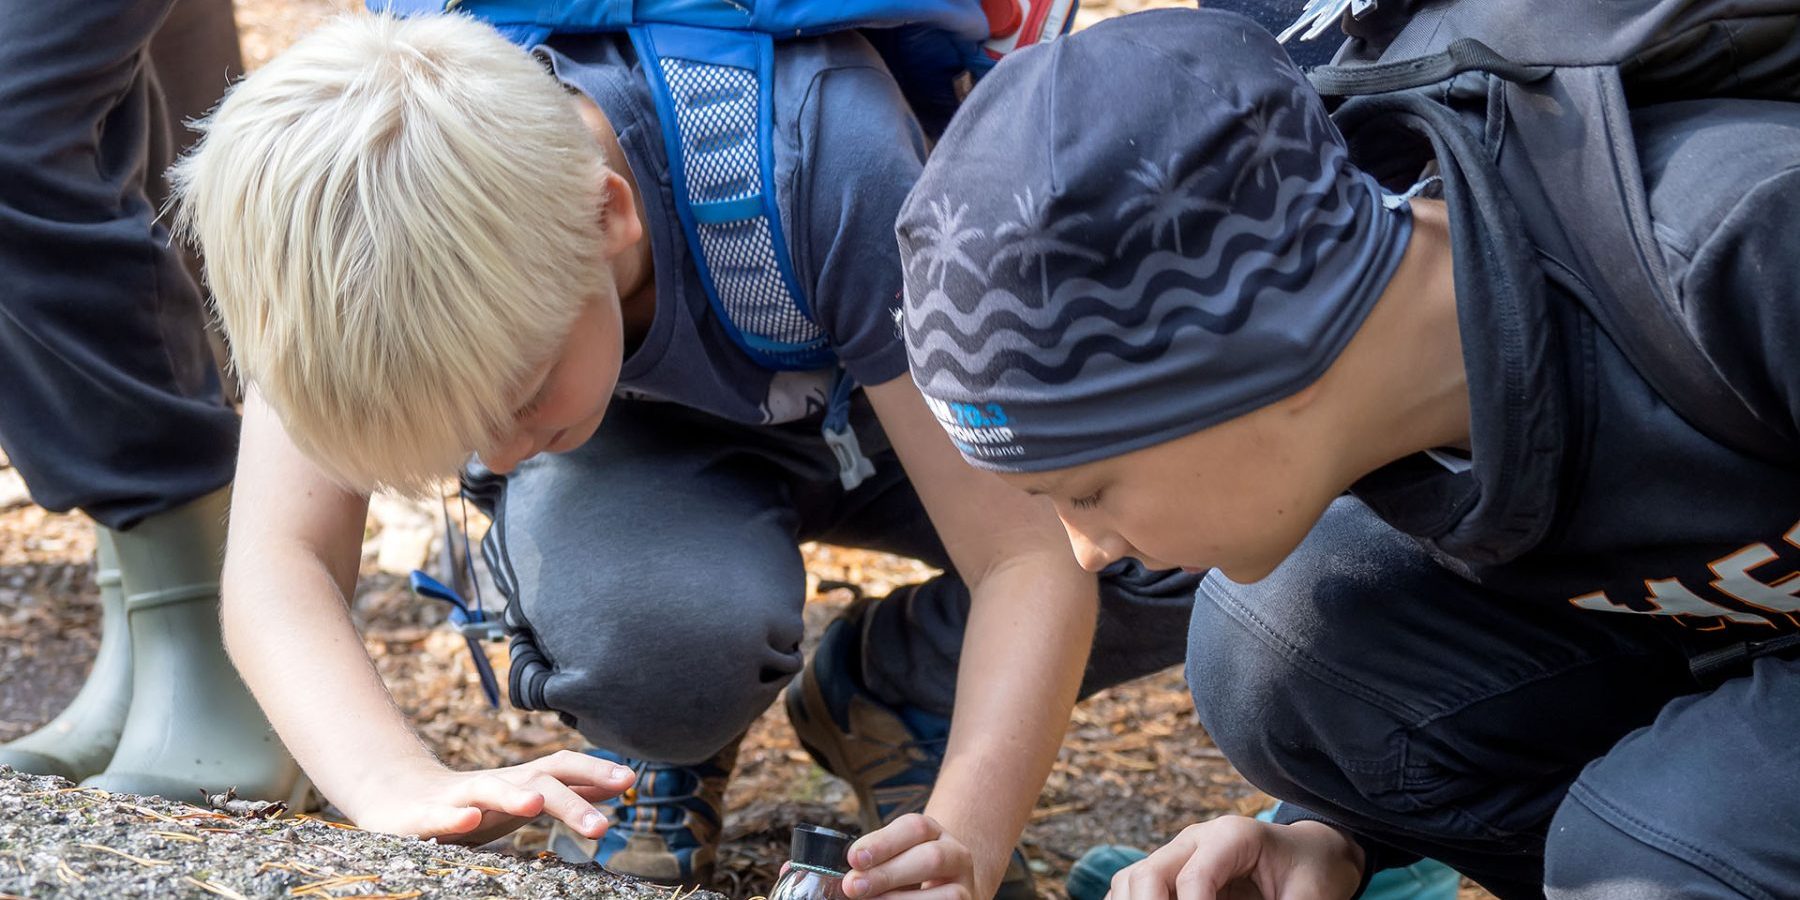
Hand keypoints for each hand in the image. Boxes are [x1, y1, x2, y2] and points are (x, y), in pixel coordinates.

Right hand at [345, 750, 637, 845]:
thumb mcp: (525, 799)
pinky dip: (453, 817)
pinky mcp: (421, 817)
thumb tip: (621, 784)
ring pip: (489, 791)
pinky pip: (438, 816)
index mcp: (520, 783)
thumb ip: (571, 792)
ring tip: (537, 805)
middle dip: (570, 799)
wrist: (395, 797)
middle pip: (536, 781)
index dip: (594, 771)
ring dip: (514, 796)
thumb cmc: (473, 803)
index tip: (630, 779)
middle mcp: (494, 784)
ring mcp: (458, 798)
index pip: (562, 769)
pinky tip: (468, 820)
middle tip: (603, 825)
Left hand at [843, 814, 979, 899]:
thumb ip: (874, 863)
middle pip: (930, 858)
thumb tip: (847, 878)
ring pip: (945, 895)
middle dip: (888, 874)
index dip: (883, 842)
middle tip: (853, 886)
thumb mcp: (895, 858)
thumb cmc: (908, 874)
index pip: (915, 827)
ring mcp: (965, 886)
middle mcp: (956, 855)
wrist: (943, 891)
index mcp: (934, 833)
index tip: (854, 858)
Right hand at [1108, 817, 1363, 899]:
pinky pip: (1133, 888)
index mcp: (1232, 836)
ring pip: (1131, 879)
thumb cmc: (1313, 873)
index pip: (1194, 876)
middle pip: (1148, 873)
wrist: (1310, 854)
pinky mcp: (1171, 872)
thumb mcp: (1311, 896)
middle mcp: (1196, 839)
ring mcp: (1179, 853)